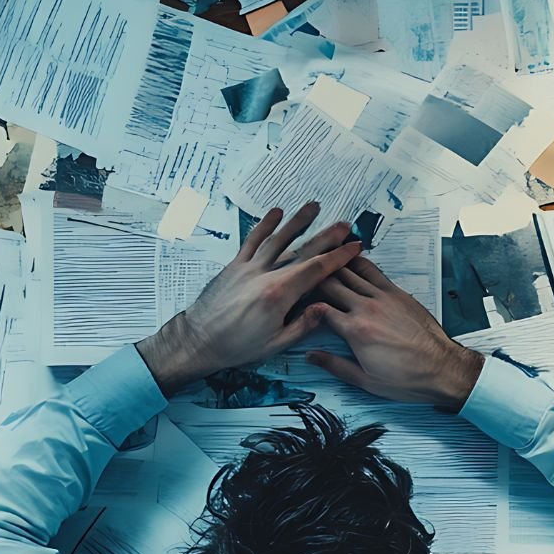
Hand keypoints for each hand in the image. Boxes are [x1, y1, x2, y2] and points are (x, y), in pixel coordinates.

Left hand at [135, 202, 360, 393]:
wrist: (199, 340)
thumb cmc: (237, 346)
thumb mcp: (276, 343)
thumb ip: (303, 324)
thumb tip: (325, 308)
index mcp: (279, 295)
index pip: (316, 270)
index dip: (338, 257)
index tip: (354, 247)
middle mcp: (265, 275)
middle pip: (301, 250)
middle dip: (326, 236)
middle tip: (345, 225)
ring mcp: (248, 267)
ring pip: (278, 239)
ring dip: (297, 222)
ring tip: (314, 207)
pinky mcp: (235, 266)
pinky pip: (252, 241)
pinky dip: (264, 226)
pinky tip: (276, 213)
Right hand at [302, 258, 483, 407]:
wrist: (442, 368)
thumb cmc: (406, 378)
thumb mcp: (365, 380)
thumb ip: (334, 365)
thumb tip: (310, 355)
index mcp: (354, 332)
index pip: (319, 309)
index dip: (304, 304)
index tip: (296, 303)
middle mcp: (366, 309)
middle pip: (330, 284)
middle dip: (313, 279)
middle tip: (301, 274)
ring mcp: (383, 297)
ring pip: (349, 272)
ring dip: (332, 265)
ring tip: (318, 258)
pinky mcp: (397, 293)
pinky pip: (372, 271)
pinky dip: (357, 263)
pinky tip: (348, 259)